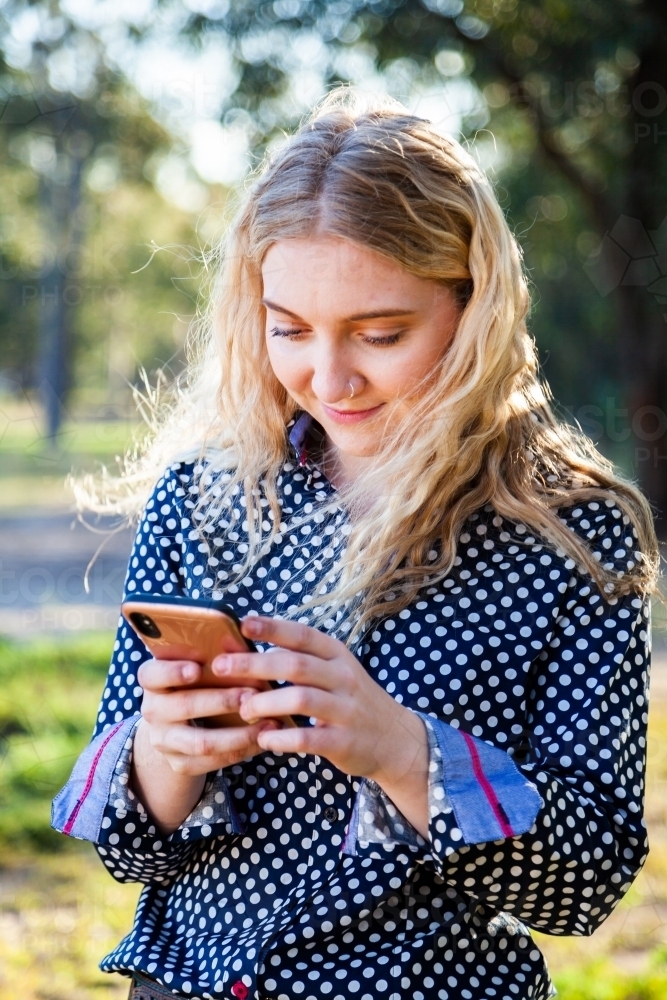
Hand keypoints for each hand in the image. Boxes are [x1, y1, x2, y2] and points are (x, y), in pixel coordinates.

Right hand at [137, 657, 281, 776]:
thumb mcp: (194, 667)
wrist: (175, 724)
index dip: (173, 671)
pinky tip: (263, 739)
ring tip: (268, 723)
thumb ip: (211, 658)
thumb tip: (239, 643)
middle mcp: (153, 711)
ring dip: (238, 733)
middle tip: (252, 694)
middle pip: (184, 707)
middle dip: (221, 701)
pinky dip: (242, 751)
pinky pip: (213, 762)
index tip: (196, 668)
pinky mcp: (179, 764)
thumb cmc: (194, 684)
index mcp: (153, 680)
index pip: (152, 674)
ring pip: (201, 742)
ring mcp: (164, 740)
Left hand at [212, 616, 428, 835]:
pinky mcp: (344, 741)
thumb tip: (250, 649)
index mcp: (337, 655)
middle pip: (295, 664)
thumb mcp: (336, 671)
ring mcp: (346, 709)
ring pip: (301, 699)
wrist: (395, 738)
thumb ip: (302, 660)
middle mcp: (343, 677)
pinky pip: (308, 737)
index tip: (242, 625)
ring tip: (242, 710)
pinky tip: (263, 738)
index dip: (272, 627)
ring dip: (265, 703)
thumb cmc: (352, 700)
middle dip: (253, 664)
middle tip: (220, 667)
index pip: (302, 635)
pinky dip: (281, 737)